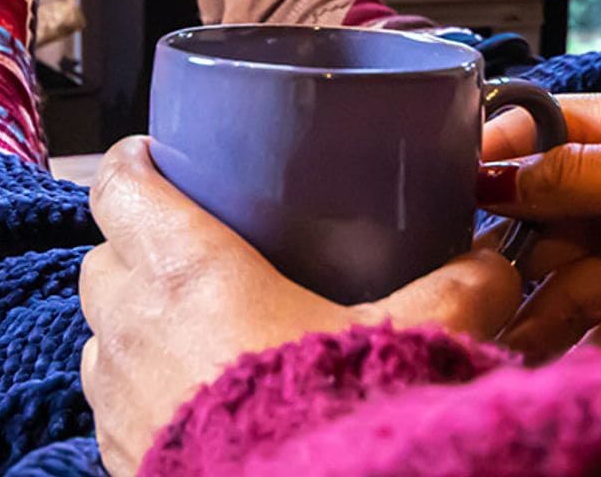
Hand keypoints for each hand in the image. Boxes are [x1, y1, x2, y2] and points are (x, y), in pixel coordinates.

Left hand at [79, 136, 520, 475]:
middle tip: (195, 242)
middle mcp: (134, 327)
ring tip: (196, 326)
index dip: (138, 161)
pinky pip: (116, 406)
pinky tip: (198, 399)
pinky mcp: (122, 457)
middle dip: (138, 244)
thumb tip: (494, 265)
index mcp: (187, 268)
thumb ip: (460, 289)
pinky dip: (145, 391)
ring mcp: (117, 400)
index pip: (121, 183)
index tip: (163, 153)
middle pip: (105, 257)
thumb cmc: (335, 417)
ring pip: (105, 335)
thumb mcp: (413, 337)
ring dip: (138, 323)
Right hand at [480, 88, 600, 359]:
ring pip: (580, 272)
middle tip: (469, 288)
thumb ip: (584, 177)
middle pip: (553, 213)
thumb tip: (497, 170)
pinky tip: (558, 358)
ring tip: (508, 342)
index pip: (549, 131)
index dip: (499, 157)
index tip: (449, 187)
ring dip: (544, 307)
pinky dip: (592, 338)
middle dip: (514, 251)